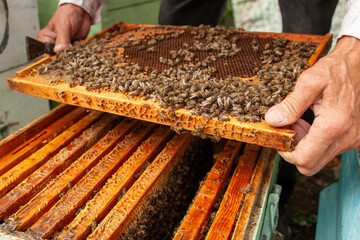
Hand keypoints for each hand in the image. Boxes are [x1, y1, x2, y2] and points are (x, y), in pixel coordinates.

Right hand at [36, 3, 91, 52]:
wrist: (81, 11)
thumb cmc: (67, 14)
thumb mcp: (62, 26)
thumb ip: (61, 39)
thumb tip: (58, 50)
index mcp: (45, 39)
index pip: (45, 53)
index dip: (52, 57)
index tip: (60, 55)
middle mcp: (53, 43)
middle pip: (57, 56)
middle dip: (65, 54)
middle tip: (69, 48)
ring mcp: (64, 45)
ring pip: (68, 56)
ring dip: (73, 52)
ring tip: (75, 42)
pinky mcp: (73, 46)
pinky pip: (76, 53)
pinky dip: (79, 49)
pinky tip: (78, 41)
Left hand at [265, 36, 359, 175]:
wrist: (359, 66)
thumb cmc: (335, 70)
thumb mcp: (309, 82)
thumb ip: (291, 104)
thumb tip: (272, 120)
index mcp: (333, 125)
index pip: (304, 159)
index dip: (285, 153)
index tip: (279, 137)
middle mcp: (345, 137)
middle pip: (310, 165)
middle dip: (293, 151)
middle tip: (288, 130)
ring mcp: (351, 140)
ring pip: (318, 159)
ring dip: (304, 145)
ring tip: (299, 122)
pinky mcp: (352, 138)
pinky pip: (327, 150)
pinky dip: (314, 141)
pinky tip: (310, 123)